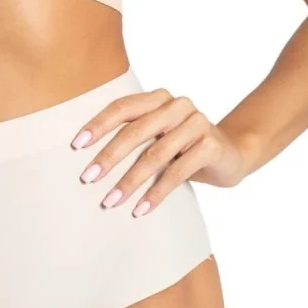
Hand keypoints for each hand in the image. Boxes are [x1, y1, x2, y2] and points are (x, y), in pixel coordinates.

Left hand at [70, 85, 248, 215]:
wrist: (231, 155)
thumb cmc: (183, 147)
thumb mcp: (158, 137)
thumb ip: (133, 136)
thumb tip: (87, 160)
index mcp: (159, 98)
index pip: (123, 107)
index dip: (98, 125)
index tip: (77, 146)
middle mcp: (178, 105)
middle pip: (135, 131)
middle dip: (109, 157)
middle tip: (87, 178)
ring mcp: (197, 123)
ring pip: (155, 155)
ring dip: (130, 181)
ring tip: (110, 201)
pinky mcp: (210, 146)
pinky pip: (177, 173)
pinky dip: (156, 193)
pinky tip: (140, 209)